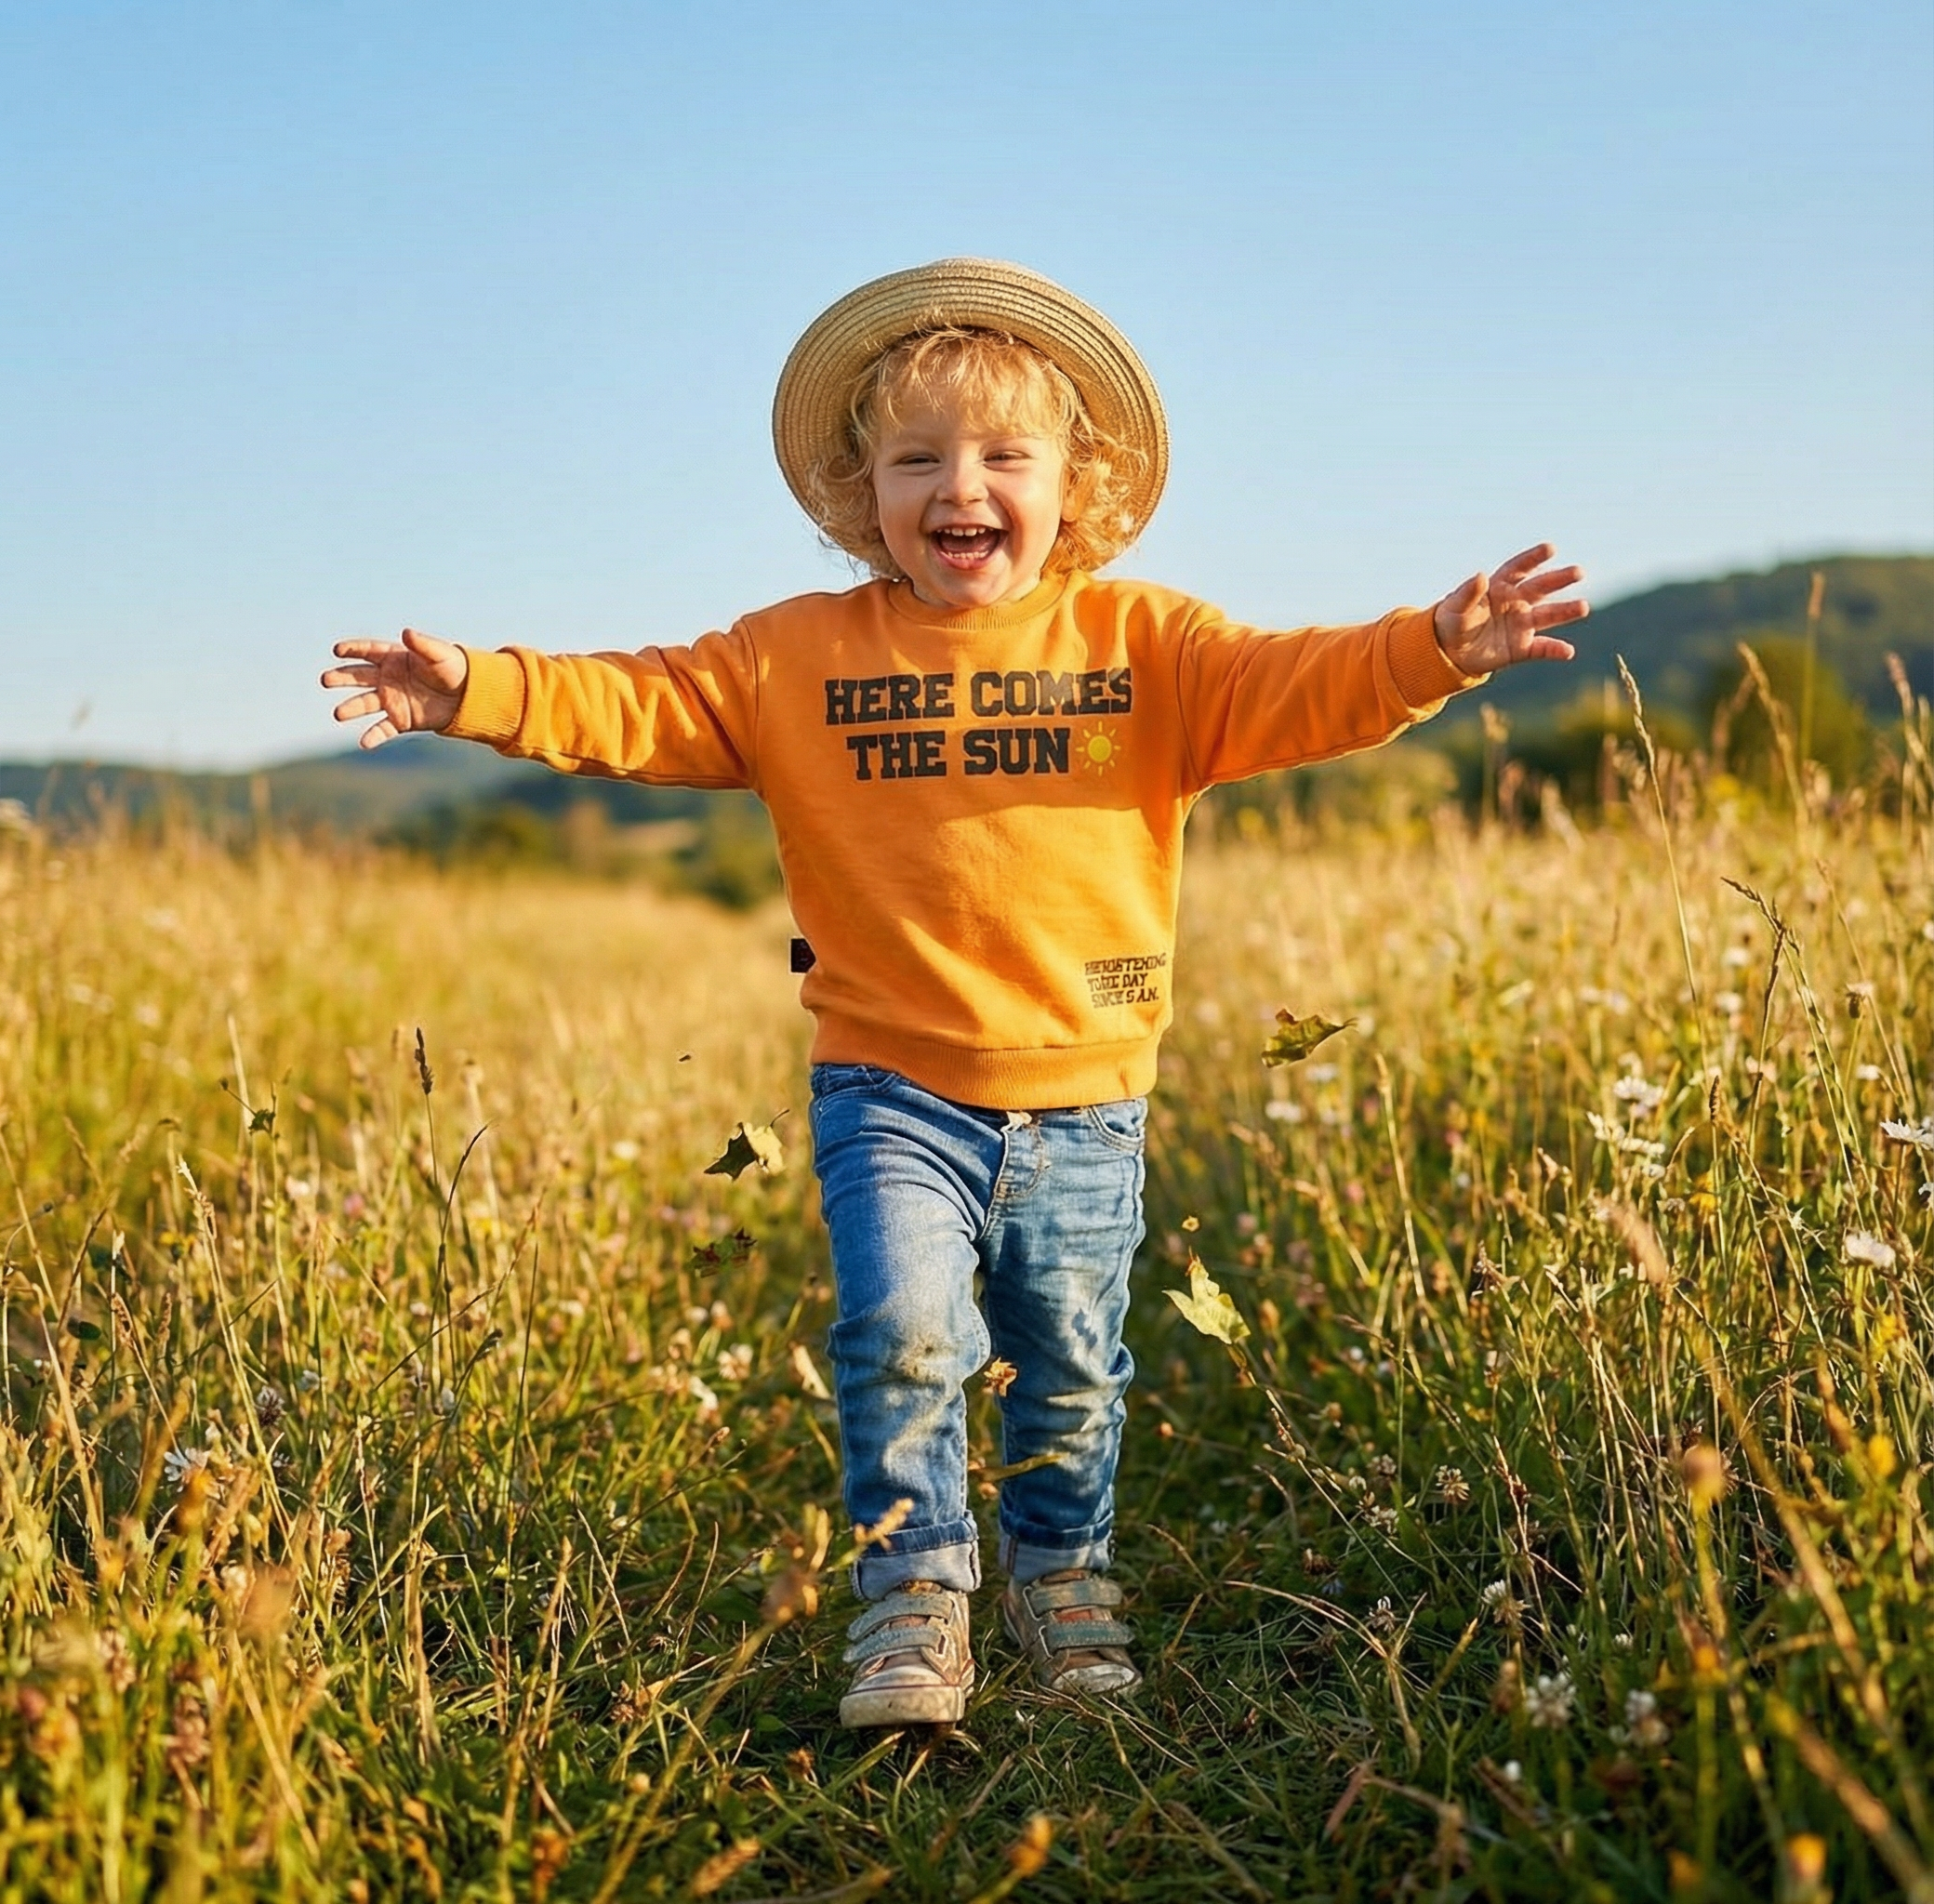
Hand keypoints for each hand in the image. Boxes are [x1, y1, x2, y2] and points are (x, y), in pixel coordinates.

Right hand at [321, 628, 469, 747]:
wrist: (468, 696)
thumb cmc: (454, 668)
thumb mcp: (439, 653)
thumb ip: (422, 644)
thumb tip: (406, 632)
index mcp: (394, 657)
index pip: (368, 651)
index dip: (353, 649)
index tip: (338, 650)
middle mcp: (388, 678)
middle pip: (359, 676)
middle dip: (342, 678)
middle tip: (326, 680)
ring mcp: (392, 700)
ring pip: (366, 703)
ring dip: (351, 708)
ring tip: (338, 714)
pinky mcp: (401, 720)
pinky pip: (383, 728)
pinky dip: (373, 736)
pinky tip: (363, 743)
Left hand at [1432, 544, 1587, 675]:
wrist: (1450, 652)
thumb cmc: (1452, 622)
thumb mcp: (1454, 607)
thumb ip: (1467, 593)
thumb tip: (1481, 575)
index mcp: (1499, 587)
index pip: (1519, 568)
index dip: (1533, 558)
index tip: (1550, 548)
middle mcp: (1515, 602)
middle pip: (1540, 588)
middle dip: (1559, 579)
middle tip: (1578, 572)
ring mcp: (1520, 624)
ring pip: (1547, 615)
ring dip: (1565, 611)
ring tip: (1583, 607)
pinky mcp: (1521, 648)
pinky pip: (1541, 648)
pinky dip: (1554, 650)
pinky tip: (1568, 652)